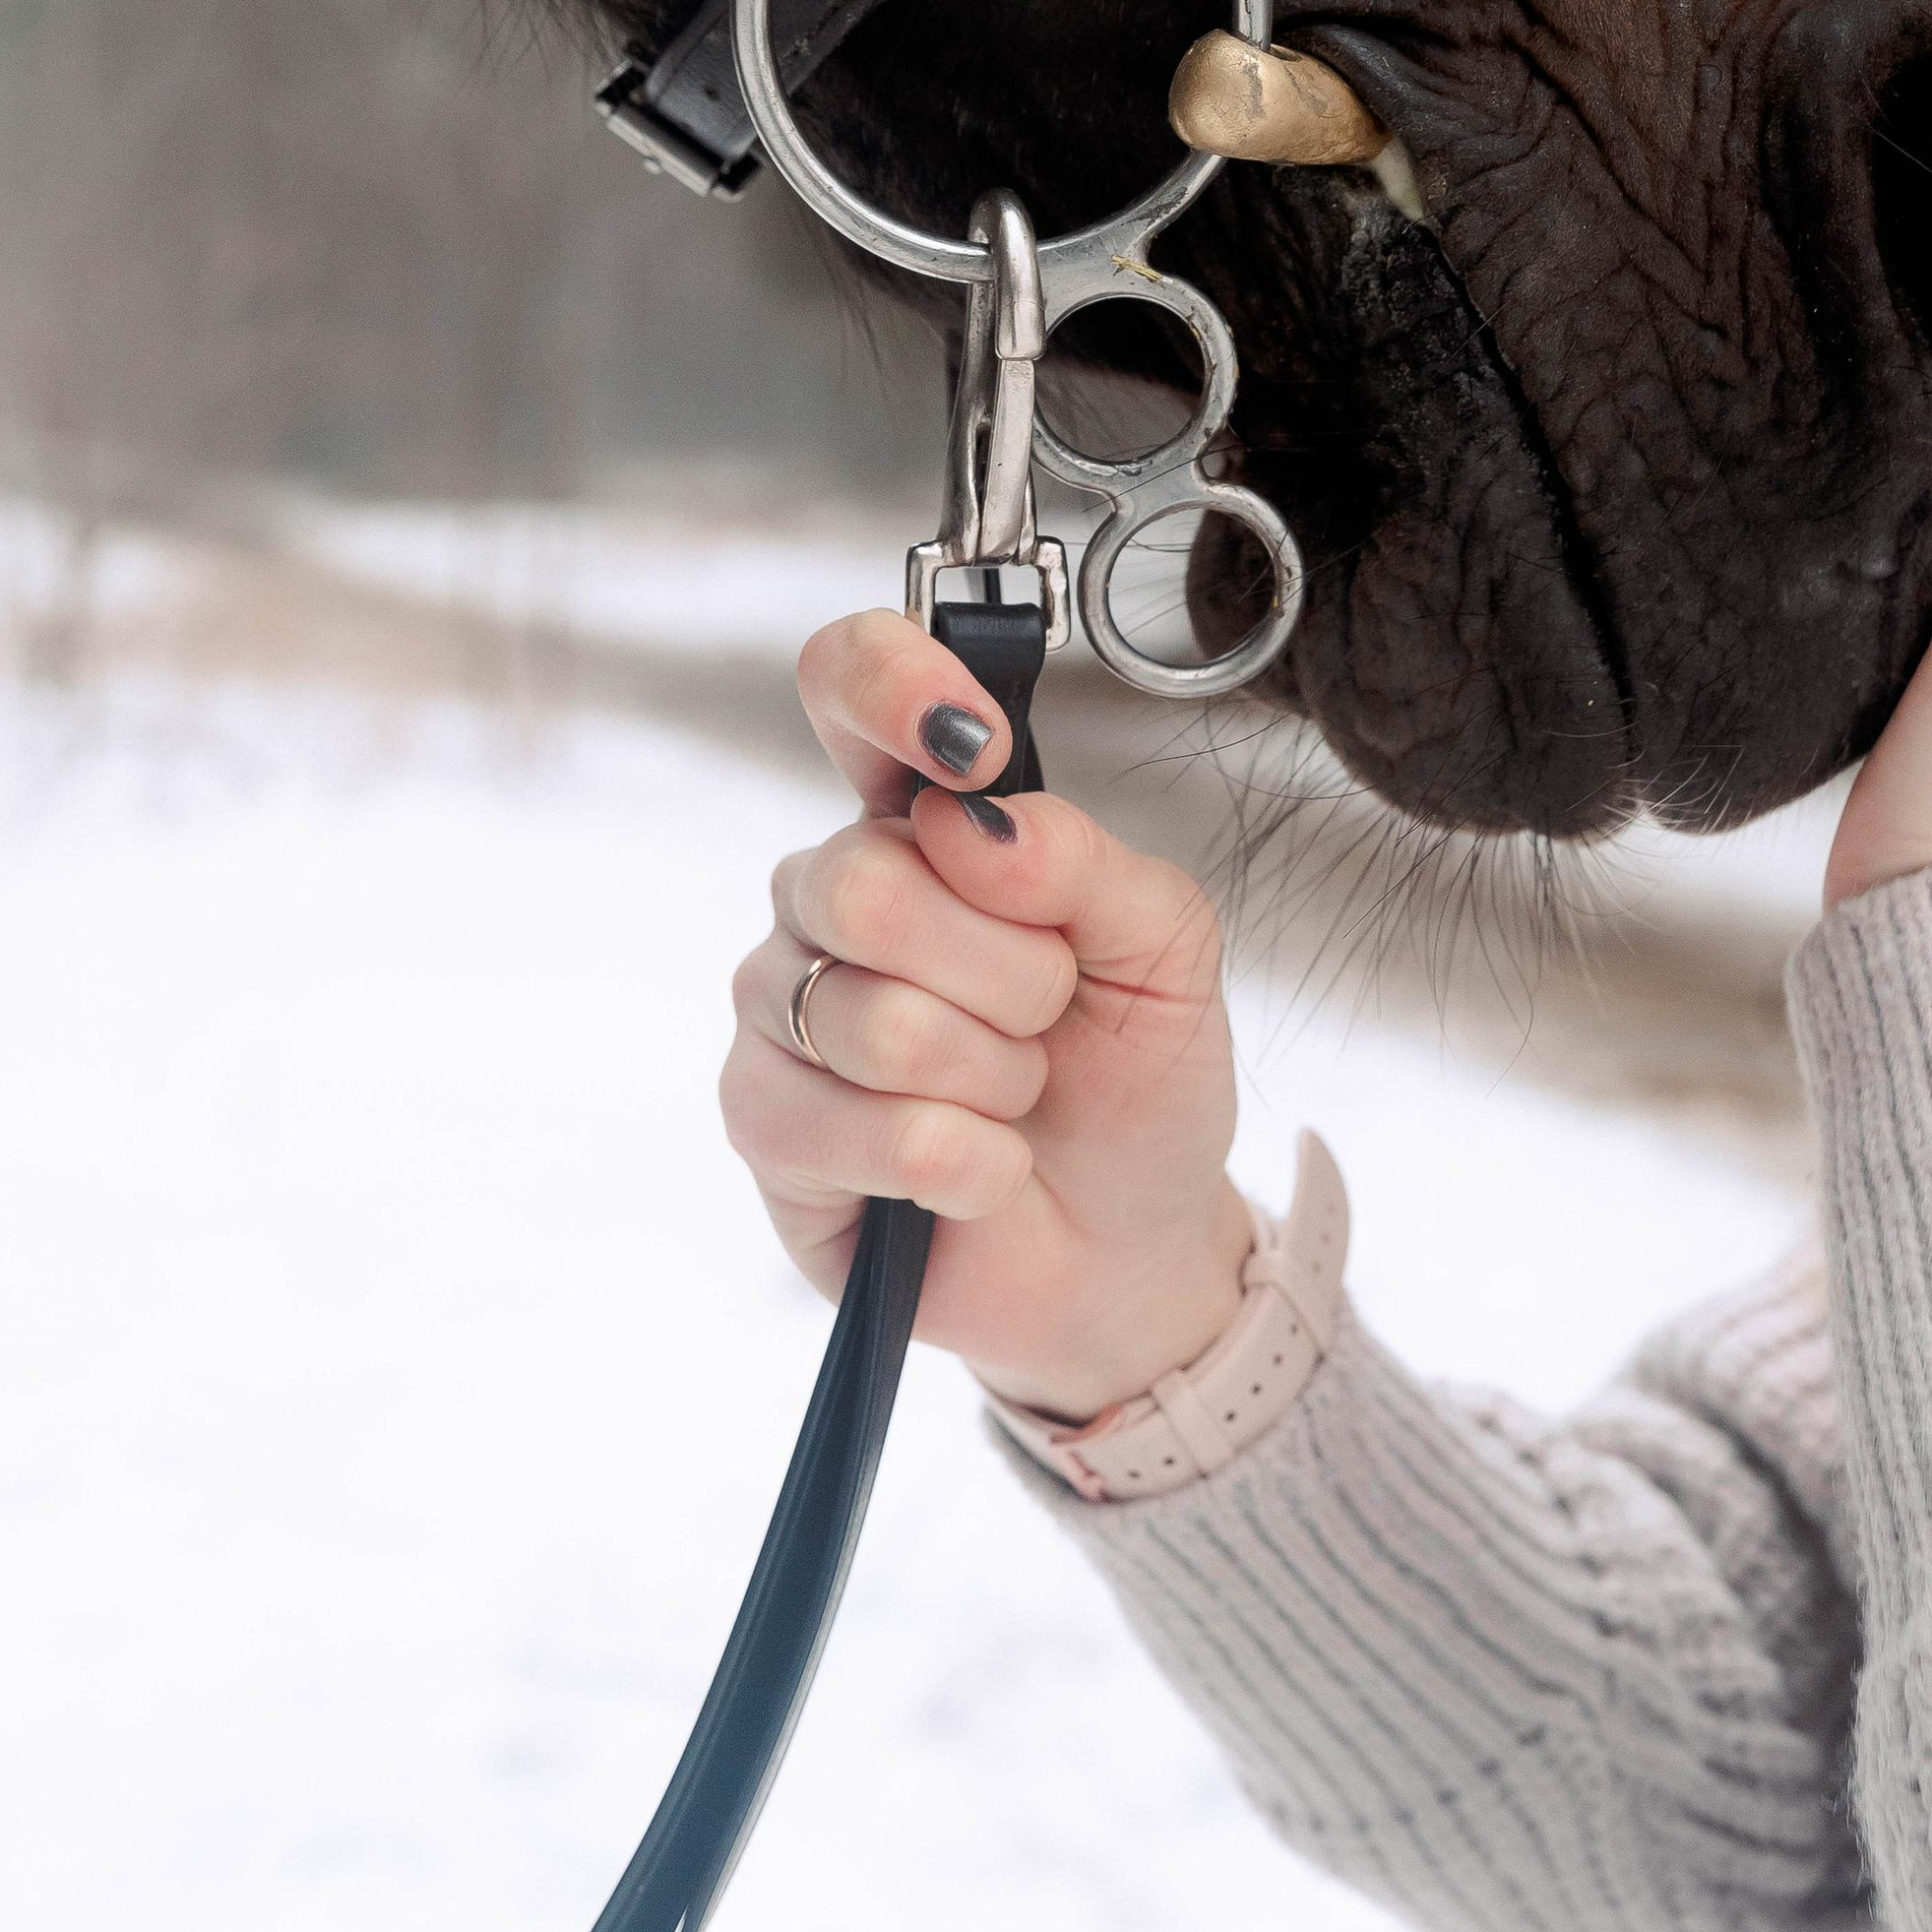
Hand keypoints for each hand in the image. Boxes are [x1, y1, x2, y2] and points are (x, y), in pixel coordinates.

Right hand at [721, 609, 1252, 1419]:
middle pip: (867, 881)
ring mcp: (782, 1010)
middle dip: (1007, 973)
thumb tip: (975, 818)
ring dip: (993, 1078)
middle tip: (1048, 1016)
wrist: (1128, 1245)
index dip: (888, 686)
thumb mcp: (1166, 954)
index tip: (973, 748)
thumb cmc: (1133, 1081)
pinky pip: (863, 1130)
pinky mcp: (765, 1129)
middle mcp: (829, 896)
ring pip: (871, 1018)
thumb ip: (1085, 863)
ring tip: (1016, 1098)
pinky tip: (982, 1171)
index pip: (848, 690)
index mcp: (923, 823)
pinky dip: (966, 1161)